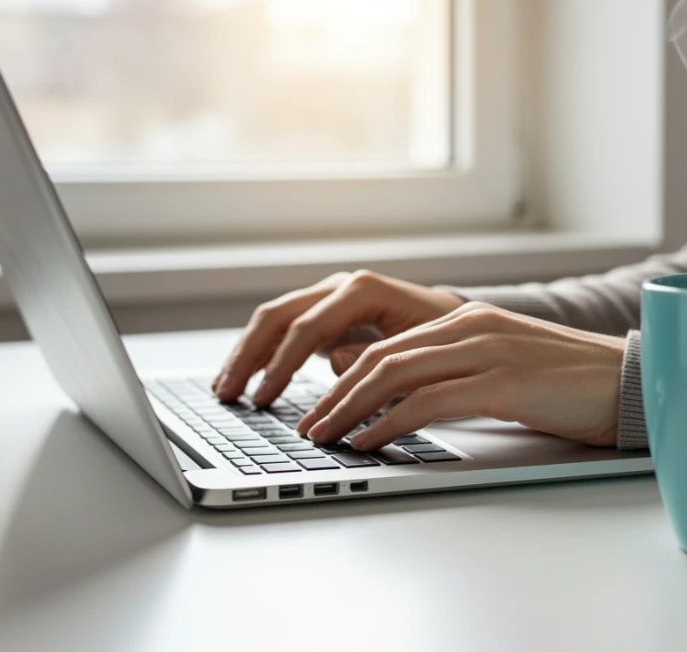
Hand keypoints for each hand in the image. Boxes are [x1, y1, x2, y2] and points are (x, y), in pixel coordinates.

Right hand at [213, 271, 464, 404]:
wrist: (460, 323)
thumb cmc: (445, 338)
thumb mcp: (418, 351)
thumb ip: (375, 356)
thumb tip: (333, 360)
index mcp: (362, 290)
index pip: (306, 327)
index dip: (280, 365)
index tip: (263, 399)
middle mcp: (341, 286)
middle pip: (278, 316)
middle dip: (249, 357)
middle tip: (227, 395)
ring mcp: (332, 297)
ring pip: (275, 319)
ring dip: (248, 354)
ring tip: (226, 389)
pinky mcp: (329, 313)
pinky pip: (286, 329)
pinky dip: (265, 352)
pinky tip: (249, 378)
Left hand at [296, 302, 626, 449]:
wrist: (631, 382)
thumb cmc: (571, 386)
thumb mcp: (502, 372)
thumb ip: (453, 374)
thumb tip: (400, 394)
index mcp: (468, 320)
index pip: (388, 345)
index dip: (344, 378)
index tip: (321, 409)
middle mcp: (471, 326)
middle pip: (381, 356)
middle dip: (335, 394)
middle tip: (309, 426)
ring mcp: (486, 350)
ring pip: (395, 374)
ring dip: (350, 408)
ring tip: (325, 437)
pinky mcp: (502, 381)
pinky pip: (429, 401)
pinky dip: (390, 423)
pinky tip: (370, 442)